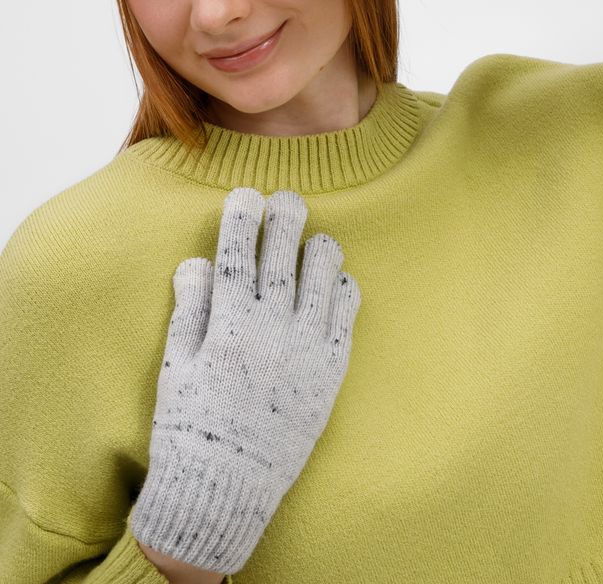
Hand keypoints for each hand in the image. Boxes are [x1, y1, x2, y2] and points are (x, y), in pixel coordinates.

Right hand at [131, 187, 361, 574]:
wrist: (227, 487)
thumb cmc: (193, 427)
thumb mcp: (178, 367)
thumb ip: (190, 310)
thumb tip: (195, 261)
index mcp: (228, 326)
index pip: (236, 257)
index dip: (241, 221)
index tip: (245, 195)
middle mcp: (271, 331)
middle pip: (282, 259)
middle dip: (284, 221)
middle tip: (288, 198)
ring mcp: (306, 350)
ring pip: (321, 281)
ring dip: (320, 252)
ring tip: (317, 238)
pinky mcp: (330, 372)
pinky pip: (345, 318)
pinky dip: (344, 291)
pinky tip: (339, 281)